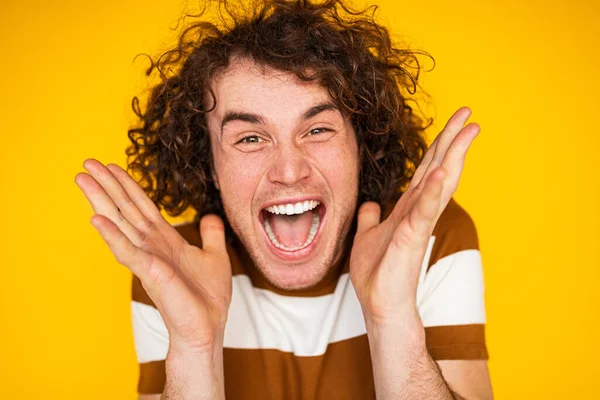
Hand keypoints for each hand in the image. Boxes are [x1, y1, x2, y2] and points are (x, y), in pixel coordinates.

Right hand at [75, 159, 231, 352]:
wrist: (207, 328)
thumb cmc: (207, 298)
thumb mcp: (215, 257)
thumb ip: (210, 235)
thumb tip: (211, 216)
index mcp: (165, 240)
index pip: (143, 206)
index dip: (128, 185)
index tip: (113, 166)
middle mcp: (152, 245)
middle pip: (125, 208)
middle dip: (107, 185)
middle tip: (87, 162)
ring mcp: (148, 257)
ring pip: (120, 223)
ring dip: (101, 201)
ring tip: (83, 180)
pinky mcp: (150, 272)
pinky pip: (128, 250)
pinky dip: (112, 235)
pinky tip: (96, 219)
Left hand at [349, 107, 479, 324]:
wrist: (380, 304)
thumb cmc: (378, 274)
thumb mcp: (368, 236)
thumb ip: (372, 217)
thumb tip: (371, 203)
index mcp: (408, 208)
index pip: (427, 169)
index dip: (440, 145)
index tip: (455, 121)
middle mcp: (418, 211)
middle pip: (439, 169)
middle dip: (453, 141)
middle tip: (470, 114)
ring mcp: (418, 224)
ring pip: (439, 183)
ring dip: (453, 157)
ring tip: (467, 132)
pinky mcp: (412, 238)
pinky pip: (423, 210)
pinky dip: (432, 190)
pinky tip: (441, 171)